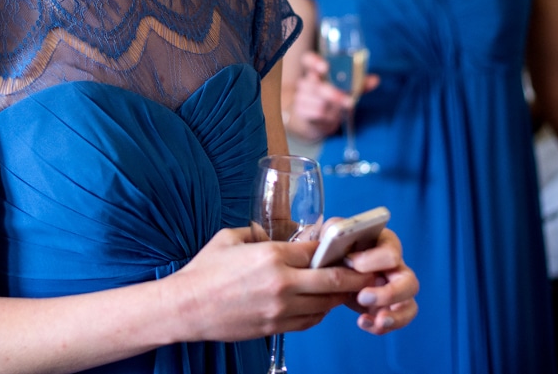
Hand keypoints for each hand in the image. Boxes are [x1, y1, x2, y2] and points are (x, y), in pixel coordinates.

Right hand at [166, 227, 376, 341]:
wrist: (185, 308)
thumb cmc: (204, 270)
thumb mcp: (230, 238)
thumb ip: (258, 233)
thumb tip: (277, 231)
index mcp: (271, 255)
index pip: (318, 251)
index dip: (337, 248)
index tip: (349, 246)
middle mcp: (281, 283)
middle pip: (334, 281)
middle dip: (357, 276)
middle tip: (372, 272)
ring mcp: (279, 309)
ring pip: (325, 304)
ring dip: (339, 296)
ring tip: (349, 289)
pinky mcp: (275, 327)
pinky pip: (309, 321)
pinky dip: (320, 312)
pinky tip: (321, 304)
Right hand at [285, 52, 377, 141]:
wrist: (314, 119)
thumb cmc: (331, 99)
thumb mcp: (344, 89)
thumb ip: (358, 83)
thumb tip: (376, 79)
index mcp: (315, 71)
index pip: (308, 60)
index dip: (314, 62)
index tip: (325, 67)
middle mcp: (306, 82)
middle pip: (316, 85)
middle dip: (333, 94)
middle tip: (349, 102)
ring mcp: (301, 96)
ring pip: (319, 102)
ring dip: (333, 108)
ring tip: (339, 110)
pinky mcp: (301, 110)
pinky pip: (317, 113)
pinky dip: (328, 117)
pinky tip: (331, 116)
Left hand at [337, 228, 418, 334]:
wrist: (327, 263)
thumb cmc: (334, 244)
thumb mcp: (332, 231)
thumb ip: (336, 229)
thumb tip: (339, 234)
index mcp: (385, 244)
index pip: (391, 252)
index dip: (372, 260)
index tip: (349, 262)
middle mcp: (396, 267)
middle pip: (409, 282)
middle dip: (390, 294)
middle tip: (362, 296)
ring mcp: (394, 289)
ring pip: (409, 306)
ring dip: (396, 317)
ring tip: (378, 321)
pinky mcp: (386, 308)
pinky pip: (393, 321)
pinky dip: (380, 326)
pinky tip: (362, 322)